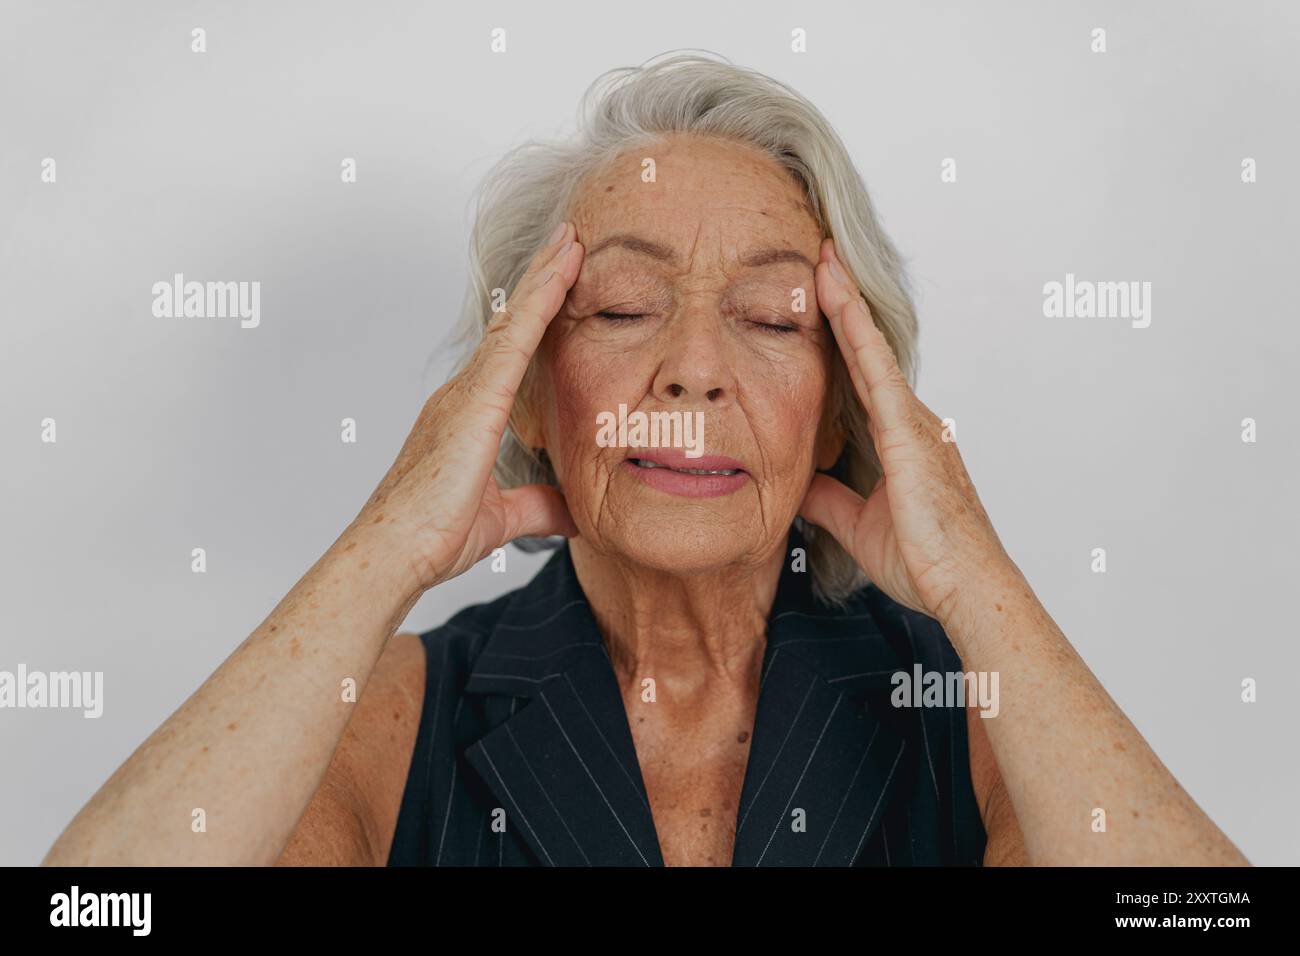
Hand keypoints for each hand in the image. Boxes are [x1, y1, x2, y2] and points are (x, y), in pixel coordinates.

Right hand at [349, 221, 582, 591]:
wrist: (395, 553)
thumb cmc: (431, 538)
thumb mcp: (503, 518)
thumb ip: (539, 507)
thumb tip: (576, 509)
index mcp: (468, 416)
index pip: (511, 353)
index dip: (534, 314)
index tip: (560, 281)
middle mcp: (462, 394)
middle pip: (510, 324)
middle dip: (540, 281)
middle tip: (568, 240)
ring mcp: (464, 393)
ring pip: (512, 320)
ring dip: (544, 277)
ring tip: (571, 239)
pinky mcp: (473, 401)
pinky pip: (514, 339)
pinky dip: (540, 302)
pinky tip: (562, 272)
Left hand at [799, 237, 1014, 626]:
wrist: (966, 588)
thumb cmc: (927, 562)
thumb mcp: (857, 525)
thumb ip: (827, 499)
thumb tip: (796, 482)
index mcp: (901, 440)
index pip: (861, 375)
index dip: (842, 335)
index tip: (821, 296)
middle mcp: (912, 421)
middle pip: (867, 350)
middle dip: (844, 302)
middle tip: (821, 257)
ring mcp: (916, 422)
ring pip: (872, 349)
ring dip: (847, 303)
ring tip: (824, 260)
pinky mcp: (911, 433)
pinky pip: (877, 371)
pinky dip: (857, 333)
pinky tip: (839, 301)